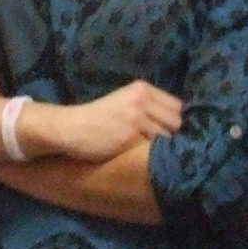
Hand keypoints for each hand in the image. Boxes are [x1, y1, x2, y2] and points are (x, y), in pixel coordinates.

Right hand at [24, 81, 182, 162]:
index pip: (177, 106)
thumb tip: (178, 123)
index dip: (176, 122)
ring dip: (162, 148)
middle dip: (171, 136)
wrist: (69, 128)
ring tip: (153, 155)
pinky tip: (142, 159)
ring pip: (166, 137)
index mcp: (142, 89)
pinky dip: (150, 157)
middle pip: (176, 122)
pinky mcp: (129, 137)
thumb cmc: (97, 117)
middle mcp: (141, 101)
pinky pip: (151, 150)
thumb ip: (148, 106)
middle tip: (162, 147)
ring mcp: (135, 119)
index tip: (169, 133)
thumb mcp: (123, 102)